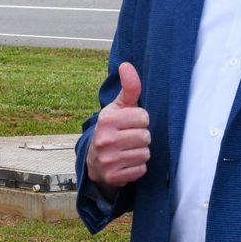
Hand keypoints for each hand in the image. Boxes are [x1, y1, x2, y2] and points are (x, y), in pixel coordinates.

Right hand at [86, 62, 150, 192]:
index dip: (141, 120)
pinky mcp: (114, 177)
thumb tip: (126, 64)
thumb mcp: (118, 108)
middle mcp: (104, 140)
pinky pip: (141, 170)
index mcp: (107, 120)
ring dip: (140, 153)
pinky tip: (126, 163)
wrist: (94, 161)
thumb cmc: (112, 129)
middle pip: (146, 136)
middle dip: (142, 137)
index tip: (130, 124)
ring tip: (128, 150)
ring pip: (145, 154)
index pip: (144, 117)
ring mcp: (108, 160)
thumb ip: (128, 88)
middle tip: (129, 139)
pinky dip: (137, 168)